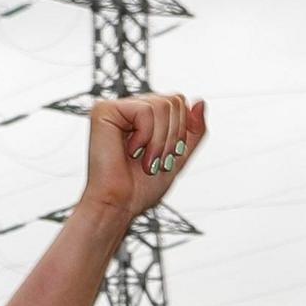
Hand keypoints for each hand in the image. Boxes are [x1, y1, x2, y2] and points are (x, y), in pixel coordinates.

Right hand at [82, 93, 205, 220]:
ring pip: (162, 105)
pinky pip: (145, 110)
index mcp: (146, 118)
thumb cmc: (140, 188)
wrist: (119, 205)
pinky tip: (131, 151)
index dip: (180, 132)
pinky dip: (146, 136)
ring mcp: (117, 108)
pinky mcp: (105, 111)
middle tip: (155, 160)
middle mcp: (131, 110)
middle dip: (172, 137)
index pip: (178, 103)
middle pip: (173, 101)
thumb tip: (200, 102)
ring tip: (145, 159)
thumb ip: (194, 130)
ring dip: (159, 141)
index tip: (164, 157)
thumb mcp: (179, 157)